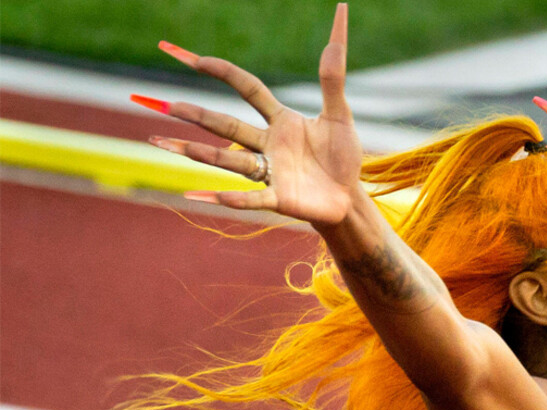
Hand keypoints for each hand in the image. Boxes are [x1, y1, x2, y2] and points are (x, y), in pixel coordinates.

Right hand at [133, 4, 359, 228]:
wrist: (348, 198)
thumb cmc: (341, 157)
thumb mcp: (339, 116)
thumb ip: (333, 81)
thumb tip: (337, 41)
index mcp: (281, 121)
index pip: (249, 90)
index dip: (224, 73)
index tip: (196, 59)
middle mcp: (268, 145)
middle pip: (228, 126)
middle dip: (197, 115)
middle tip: (165, 104)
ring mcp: (271, 172)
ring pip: (231, 160)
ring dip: (201, 153)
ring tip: (165, 144)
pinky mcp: (280, 199)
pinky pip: (252, 197)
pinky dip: (231, 198)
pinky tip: (203, 195)